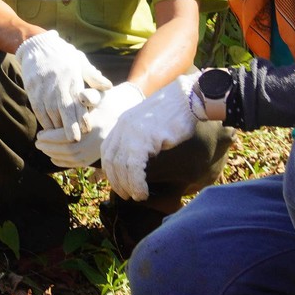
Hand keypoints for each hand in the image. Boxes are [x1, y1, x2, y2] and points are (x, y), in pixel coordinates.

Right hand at [18, 30, 113, 131]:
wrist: (37, 46)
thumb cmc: (63, 55)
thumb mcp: (80, 61)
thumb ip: (93, 76)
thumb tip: (109, 87)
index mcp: (71, 79)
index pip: (77, 102)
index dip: (81, 117)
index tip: (87, 129)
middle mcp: (56, 85)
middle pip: (63, 111)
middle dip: (69, 127)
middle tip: (75, 140)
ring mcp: (43, 89)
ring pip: (50, 113)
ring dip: (57, 127)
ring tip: (64, 138)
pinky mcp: (32, 91)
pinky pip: (39, 111)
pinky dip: (45, 121)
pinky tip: (51, 129)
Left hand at [35, 80, 143, 169]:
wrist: (122, 115)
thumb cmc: (106, 102)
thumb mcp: (99, 95)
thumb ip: (89, 95)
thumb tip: (82, 96)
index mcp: (96, 126)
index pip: (68, 135)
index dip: (52, 136)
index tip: (40, 134)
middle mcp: (97, 141)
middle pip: (68, 149)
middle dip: (50, 147)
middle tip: (37, 143)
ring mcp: (98, 150)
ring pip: (73, 158)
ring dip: (55, 154)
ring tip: (43, 148)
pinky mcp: (97, 156)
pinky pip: (79, 163)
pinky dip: (65, 162)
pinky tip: (54, 158)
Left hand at [101, 71, 203, 201]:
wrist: (187, 98)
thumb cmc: (175, 113)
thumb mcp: (150, 125)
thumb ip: (140, 138)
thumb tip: (140, 160)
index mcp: (123, 123)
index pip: (107, 151)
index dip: (110, 170)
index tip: (119, 183)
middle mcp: (123, 127)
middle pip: (111, 161)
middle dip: (117, 181)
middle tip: (127, 195)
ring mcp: (131, 132)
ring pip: (121, 166)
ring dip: (127, 186)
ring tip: (137, 197)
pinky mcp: (144, 138)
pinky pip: (134, 167)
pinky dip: (136, 183)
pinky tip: (143, 192)